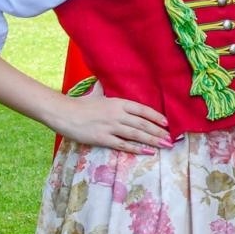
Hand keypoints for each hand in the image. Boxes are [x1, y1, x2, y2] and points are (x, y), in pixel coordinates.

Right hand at [51, 83, 171, 154]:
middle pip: (143, 124)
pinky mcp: (102, 138)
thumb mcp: (97, 94)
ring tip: (165, 145)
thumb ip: (105, 89)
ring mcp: (111, 127)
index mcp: (119, 102)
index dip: (157, 117)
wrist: (62, 113)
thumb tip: (104, 81)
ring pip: (136, 134)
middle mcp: (118, 114)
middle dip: (159, 132)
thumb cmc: (80, 103)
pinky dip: (136, 149)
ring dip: (152, 141)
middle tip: (171, 139)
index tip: (167, 123)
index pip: (143, 110)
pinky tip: (147, 152)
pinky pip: (123, 145)